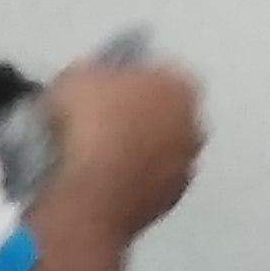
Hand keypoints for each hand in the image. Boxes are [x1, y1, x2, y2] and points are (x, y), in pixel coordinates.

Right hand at [43, 57, 205, 233]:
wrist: (91, 192)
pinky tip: (102, 178)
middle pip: (169, 112)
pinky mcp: (169, 201)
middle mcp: (192, 126)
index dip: (133, 74)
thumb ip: (97, 75)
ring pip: (162, 150)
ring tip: (100, 151)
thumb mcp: (77, 78)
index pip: (163, 69)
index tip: (111, 81)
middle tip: (107, 116)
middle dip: (142, 114)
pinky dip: (132, 179)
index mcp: (181, 84)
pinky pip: (150, 182)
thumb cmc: (92, 130)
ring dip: (139, 149)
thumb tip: (89, 81)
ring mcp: (183, 167)